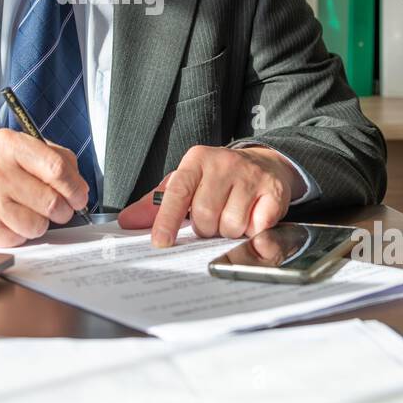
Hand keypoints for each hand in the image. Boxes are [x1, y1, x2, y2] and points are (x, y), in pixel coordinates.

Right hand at [0, 128, 88, 246]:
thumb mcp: (18, 147)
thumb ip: (54, 158)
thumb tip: (80, 187)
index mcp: (9, 146)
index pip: (56, 169)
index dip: (75, 188)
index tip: (79, 197)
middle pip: (51, 202)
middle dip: (63, 210)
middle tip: (58, 209)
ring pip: (38, 225)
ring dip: (40, 223)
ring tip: (26, 211)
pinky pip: (19, 239)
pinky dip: (20, 233)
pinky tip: (9, 219)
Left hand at [116, 145, 302, 246]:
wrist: (264, 163)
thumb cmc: (218, 180)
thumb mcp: (187, 183)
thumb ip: (157, 203)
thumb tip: (127, 221)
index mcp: (197, 160)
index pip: (177, 192)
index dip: (167, 220)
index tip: (160, 242)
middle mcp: (224, 163)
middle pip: (205, 215)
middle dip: (206, 229)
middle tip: (211, 221)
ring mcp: (251, 175)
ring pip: (231, 225)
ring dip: (229, 231)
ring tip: (232, 217)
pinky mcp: (274, 191)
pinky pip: (257, 227)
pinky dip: (252, 231)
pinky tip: (252, 218)